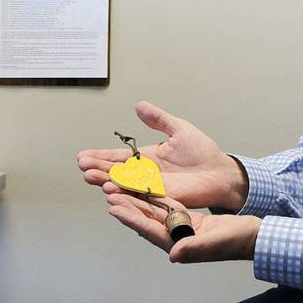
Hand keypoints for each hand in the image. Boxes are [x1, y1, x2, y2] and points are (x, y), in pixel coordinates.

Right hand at [77, 101, 248, 211]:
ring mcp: (151, 187)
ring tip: (92, 177)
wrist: (220, 172)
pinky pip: (139, 196)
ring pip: (123, 185)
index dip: (100, 156)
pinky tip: (112, 190)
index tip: (83, 155)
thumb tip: (139, 105)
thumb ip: (159, 120)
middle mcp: (144, 173)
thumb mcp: (179, 129)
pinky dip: (125, 194)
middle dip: (98, 169)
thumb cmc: (203, 152)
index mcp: (146, 157)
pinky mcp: (161, 197)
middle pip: (115, 172)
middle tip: (83, 166)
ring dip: (107, 181)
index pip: (118, 157)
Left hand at [106, 189, 261, 262]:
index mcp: (179, 245)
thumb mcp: (215, 243)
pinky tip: (147, 189)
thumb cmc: (238, 241)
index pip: (150, 230)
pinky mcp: (191, 220)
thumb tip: (173, 254)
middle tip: (111, 193)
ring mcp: (183, 228)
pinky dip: (158, 198)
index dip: (132, 219)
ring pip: (156, 212)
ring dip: (140, 201)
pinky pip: (170, 207)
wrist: (254, 236)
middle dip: (129, 207)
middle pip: (148, 220)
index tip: (114, 207)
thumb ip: (194, 248)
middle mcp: (177, 238)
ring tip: (122, 189)